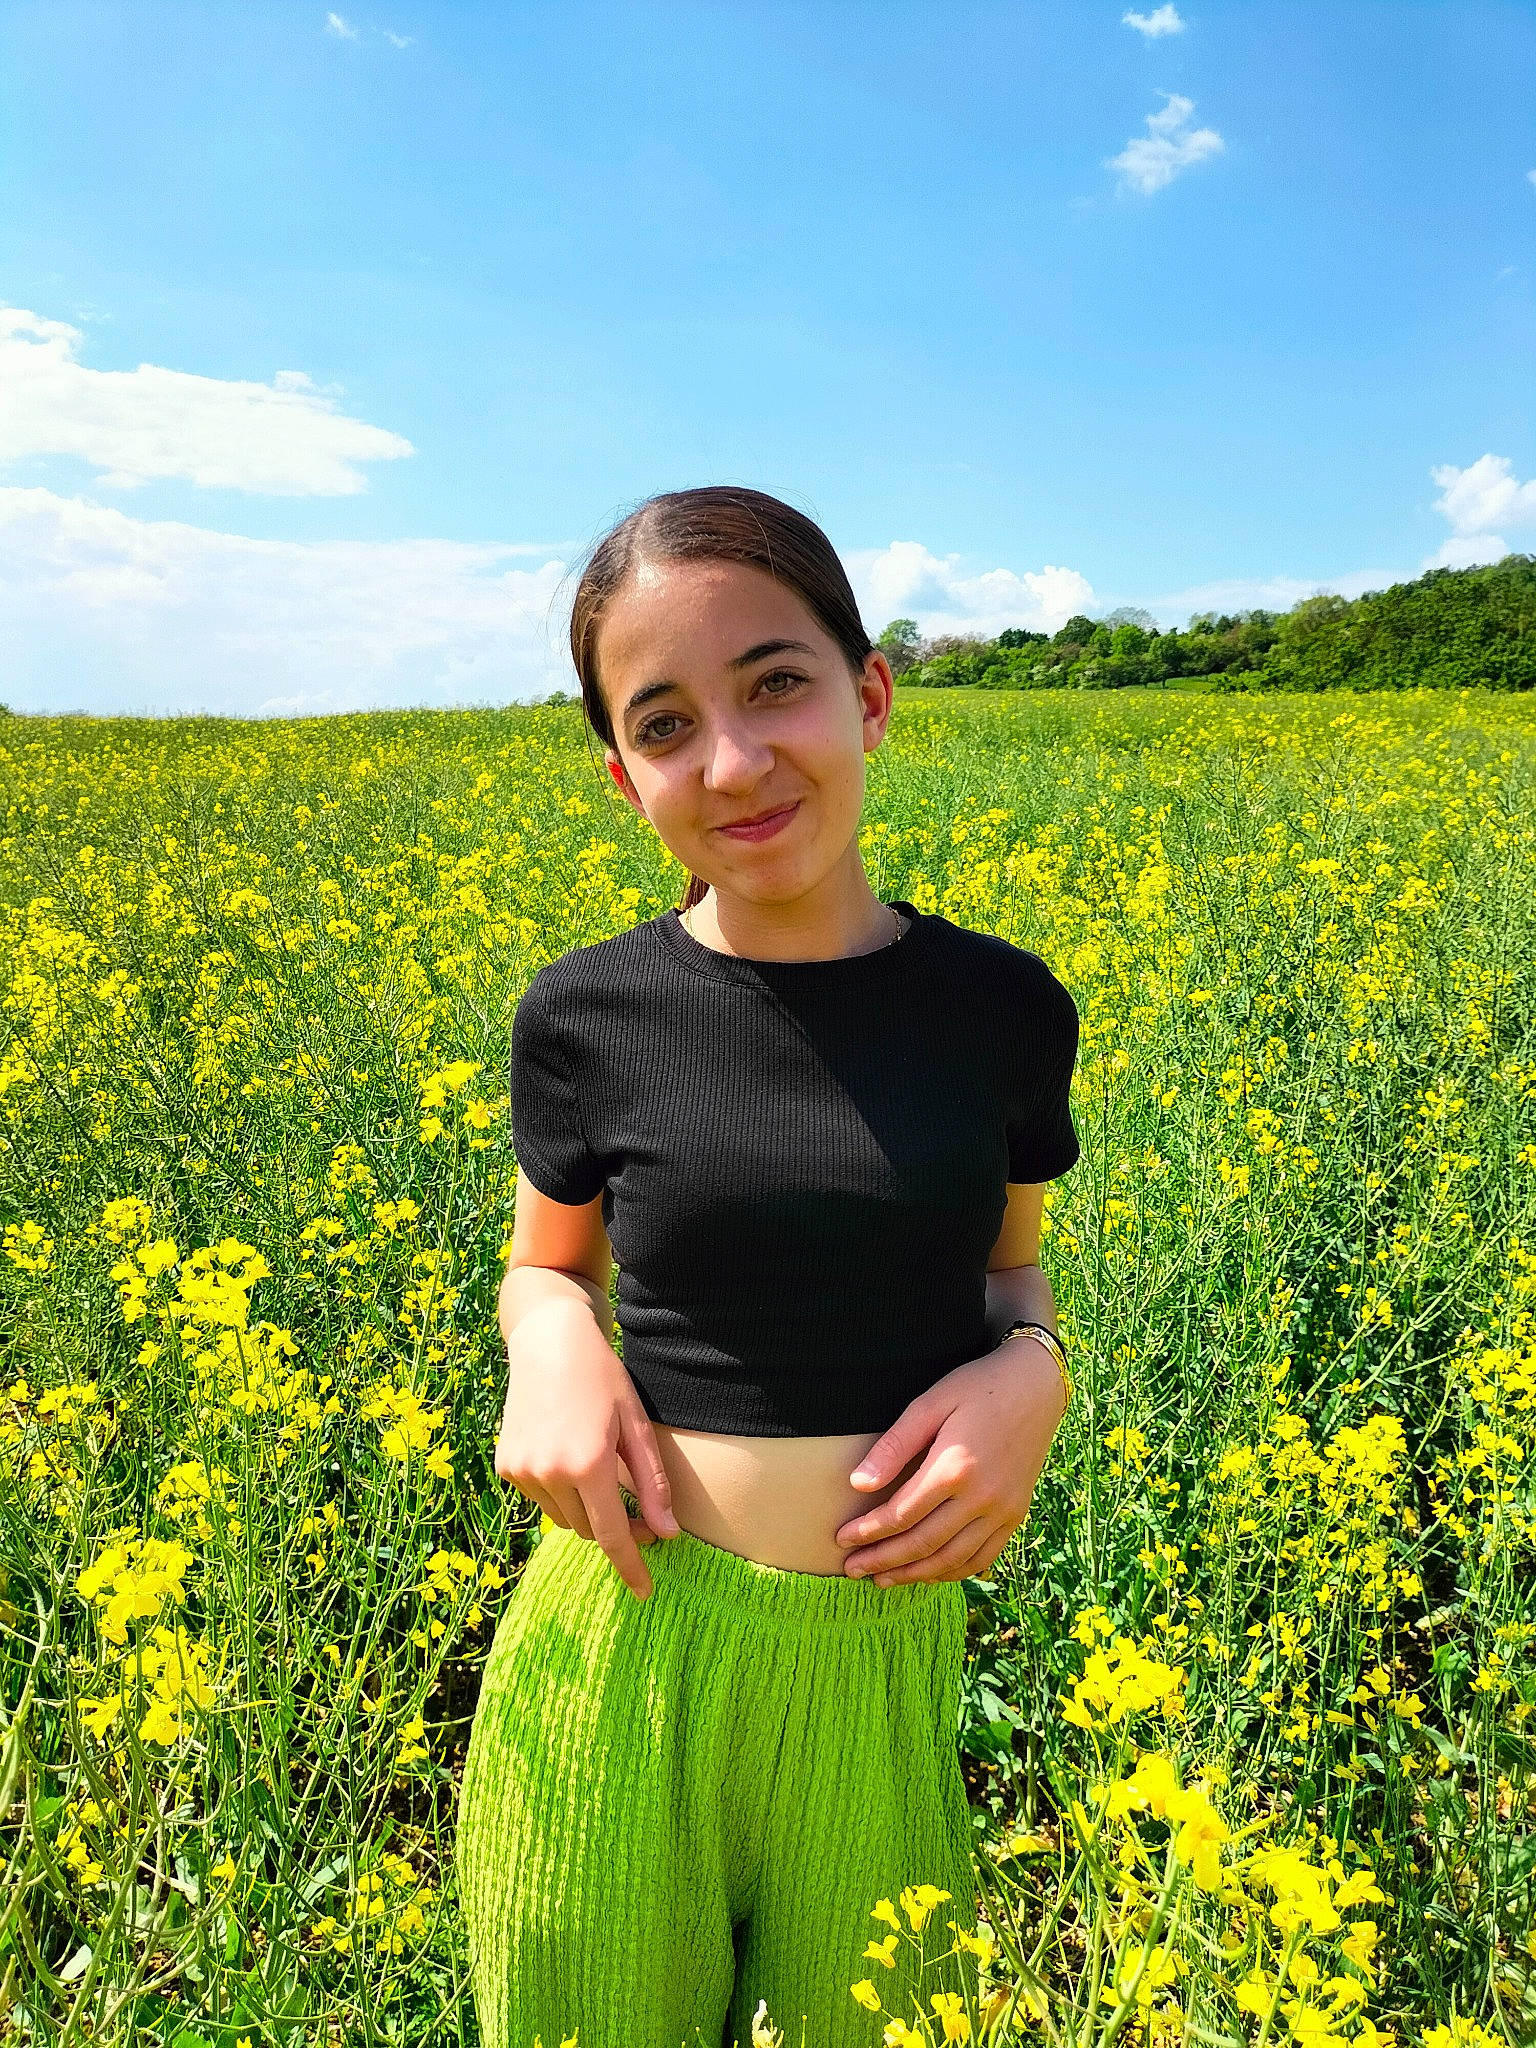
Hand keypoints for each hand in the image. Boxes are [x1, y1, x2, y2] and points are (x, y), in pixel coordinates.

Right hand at [493, 1297, 679, 1600]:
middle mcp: (550, 1473)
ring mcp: (523, 1471)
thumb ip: (651, 1484)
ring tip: (597, 1468)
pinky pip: (540, 1499)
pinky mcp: (506, 1466)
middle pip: (588, 1529)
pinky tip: (565, 1453)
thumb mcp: (636, 1427)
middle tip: (637, 1508)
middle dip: (614, 1527)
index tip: (644, 1592)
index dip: (629, 1566)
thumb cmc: (602, 1379)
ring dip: (584, 1508)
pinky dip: (558, 1491)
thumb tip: (666, 1534)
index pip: (612, 1536)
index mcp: (589, 1464)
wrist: (548, 1342)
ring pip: (563, 1518)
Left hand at [833, 1340, 1068, 1585]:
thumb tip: (857, 1484)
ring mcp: (1004, 1510)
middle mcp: (982, 1497)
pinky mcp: (1016, 1514)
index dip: (868, 1532)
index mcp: (955, 1468)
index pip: (901, 1514)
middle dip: (883, 1560)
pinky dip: (953, 1571)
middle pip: (923, 1543)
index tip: (842, 1539)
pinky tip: (929, 1574)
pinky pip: (983, 1557)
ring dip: (914, 1574)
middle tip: (852, 1569)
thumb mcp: (930, 1404)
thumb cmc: (977, 1387)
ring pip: (952, 1559)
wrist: (1036, 1385)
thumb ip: (894, 1446)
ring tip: (882, 1579)